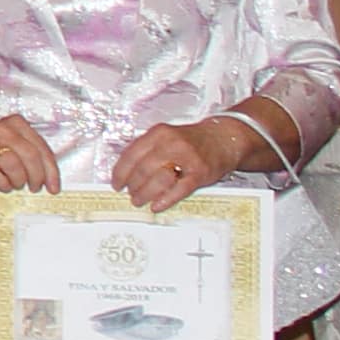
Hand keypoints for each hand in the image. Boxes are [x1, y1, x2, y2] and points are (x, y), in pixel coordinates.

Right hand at [0, 110, 61, 193]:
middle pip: (30, 156)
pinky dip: (2, 184)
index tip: (53, 188)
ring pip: (14, 164)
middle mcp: (4, 129)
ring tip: (15, 184)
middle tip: (34, 188)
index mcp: (18, 124)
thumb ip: (32, 155)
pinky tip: (3, 185)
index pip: (42, 149)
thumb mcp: (14, 143)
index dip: (51, 171)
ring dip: (18, 180)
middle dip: (36, 177)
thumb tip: (49, 181)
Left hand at [108, 120, 236, 208]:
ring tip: (139, 201)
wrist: (224, 138)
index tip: (116, 184)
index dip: (120, 172)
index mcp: (158, 133)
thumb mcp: (166, 136)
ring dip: (145, 194)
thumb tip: (125, 172)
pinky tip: (156, 206)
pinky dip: (166, 200)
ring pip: (158, 179)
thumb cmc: (191, 141)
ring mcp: (187, 157)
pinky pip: (179, 189)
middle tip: (129, 195)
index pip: (131, 154)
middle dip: (132, 185)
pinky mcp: (200, 172)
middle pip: (142, 168)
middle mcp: (171, 143)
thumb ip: (147, 149)